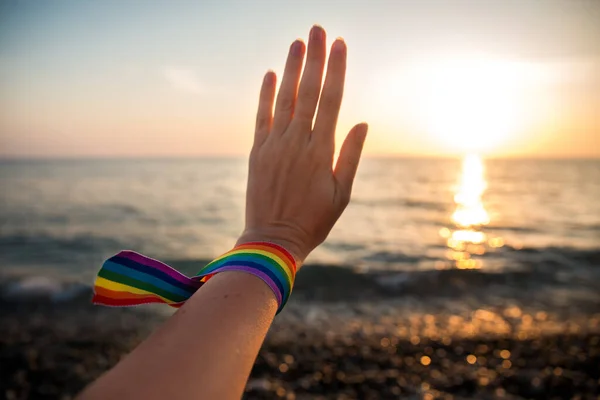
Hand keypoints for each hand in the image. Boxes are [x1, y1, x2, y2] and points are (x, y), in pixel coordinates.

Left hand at [236, 25, 367, 263]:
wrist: (273, 241)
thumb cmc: (313, 221)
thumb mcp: (342, 193)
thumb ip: (351, 155)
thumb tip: (363, 122)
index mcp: (321, 151)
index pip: (331, 100)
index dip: (336, 70)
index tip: (339, 44)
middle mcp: (297, 142)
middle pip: (308, 92)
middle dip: (314, 58)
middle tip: (317, 29)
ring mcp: (274, 146)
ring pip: (284, 99)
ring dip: (291, 69)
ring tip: (296, 42)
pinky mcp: (256, 153)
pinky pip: (261, 117)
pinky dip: (265, 95)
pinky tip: (270, 74)